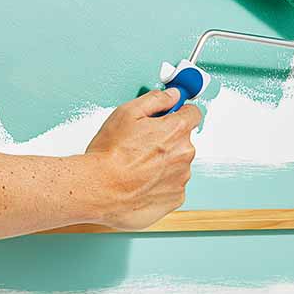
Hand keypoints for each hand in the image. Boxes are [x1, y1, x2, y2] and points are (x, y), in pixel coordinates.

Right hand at [85, 88, 201, 229]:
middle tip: (141, 145)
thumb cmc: (110, 153)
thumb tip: (173, 95)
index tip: (171, 116)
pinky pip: (173, 185)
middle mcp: (185, 154)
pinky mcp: (175, 198)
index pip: (194, 114)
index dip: (180, 113)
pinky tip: (141, 182)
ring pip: (178, 164)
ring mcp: (181, 178)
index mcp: (177, 130)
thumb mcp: (128, 113)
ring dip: (164, 163)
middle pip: (183, 140)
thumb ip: (156, 99)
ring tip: (138, 166)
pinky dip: (161, 184)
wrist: (99, 189)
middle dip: (167, 140)